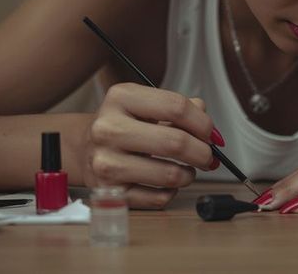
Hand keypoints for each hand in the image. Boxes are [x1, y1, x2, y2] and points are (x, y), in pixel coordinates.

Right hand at [81, 83, 223, 208]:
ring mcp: (106, 162)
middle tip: (208, 156)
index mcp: (121, 98)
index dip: (203, 123)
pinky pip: (158, 198)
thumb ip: (182, 110)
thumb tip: (211, 133)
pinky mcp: (109, 192)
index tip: (210, 133)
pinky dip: (171, 192)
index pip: (176, 107)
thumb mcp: (147, 105)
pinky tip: (166, 183)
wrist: (85, 148)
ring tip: (186, 170)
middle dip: (203, 152)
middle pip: (175, 142)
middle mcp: (108, 128)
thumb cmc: (125, 125)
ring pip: (170, 175)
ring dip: (189, 175)